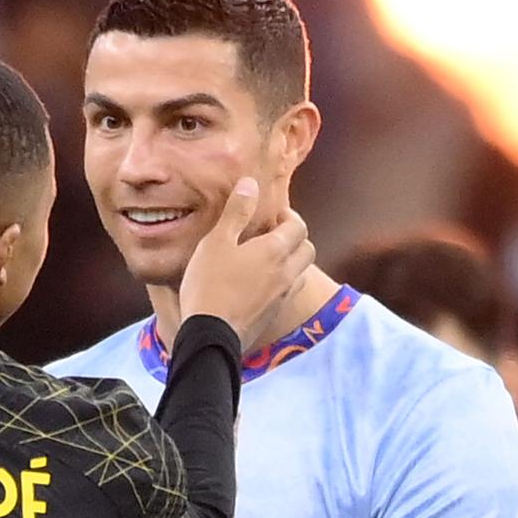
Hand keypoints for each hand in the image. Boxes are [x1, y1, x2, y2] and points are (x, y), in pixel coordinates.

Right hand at [179, 177, 314, 350]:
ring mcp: (283, 295)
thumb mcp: (216, 242)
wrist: (211, 334)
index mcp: (275, 249)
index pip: (298, 225)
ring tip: (269, 258)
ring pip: (301, 271)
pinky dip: (283, 281)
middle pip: (307, 248)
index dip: (289, 216)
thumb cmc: (209, 284)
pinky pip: (289, 291)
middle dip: (296, 238)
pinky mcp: (274, 314)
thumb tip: (251, 183)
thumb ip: (236, 212)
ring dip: (292, 261)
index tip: (272, 215)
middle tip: (274, 234)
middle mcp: (287, 271)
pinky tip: (262, 284)